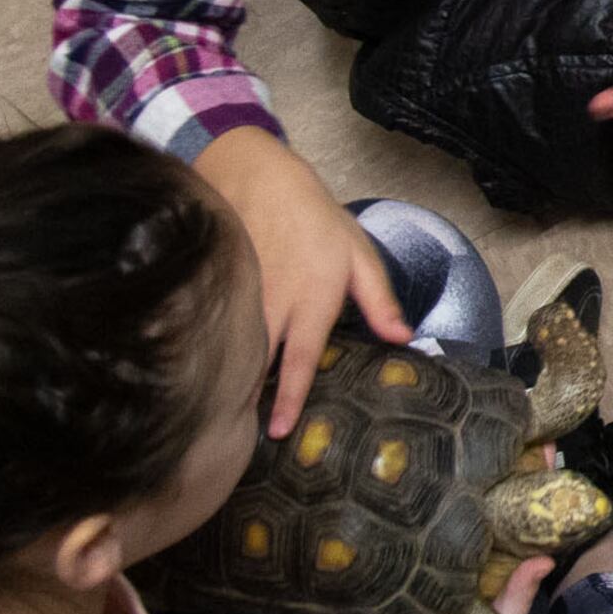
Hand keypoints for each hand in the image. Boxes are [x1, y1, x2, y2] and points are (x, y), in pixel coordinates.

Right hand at [194, 126, 408, 435]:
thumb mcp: (359, 253)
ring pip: (234, 350)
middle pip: (260, 364)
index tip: (278, 431)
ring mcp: (239, 297)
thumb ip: (379, 300)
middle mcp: (272, 303)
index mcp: (312, 299)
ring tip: (226, 416)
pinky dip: (214, 352)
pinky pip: (215, 329)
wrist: (256, 175)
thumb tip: (402, 339)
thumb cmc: (315, 218)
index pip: (299, 359)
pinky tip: (210, 373)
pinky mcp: (216, 288)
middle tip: (246, 438)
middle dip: (252, 400)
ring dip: (231, 381)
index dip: (289, 398)